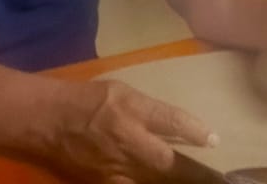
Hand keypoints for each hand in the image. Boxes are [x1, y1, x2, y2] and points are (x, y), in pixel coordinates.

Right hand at [48, 78, 215, 181]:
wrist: (47, 120)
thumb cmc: (88, 99)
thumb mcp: (124, 92)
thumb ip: (151, 110)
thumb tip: (179, 126)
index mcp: (132, 110)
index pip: (172, 121)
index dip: (195, 132)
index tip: (215, 141)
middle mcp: (127, 141)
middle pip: (169, 163)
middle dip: (196, 173)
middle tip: (219, 180)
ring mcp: (115, 167)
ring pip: (153, 182)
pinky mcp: (104, 183)